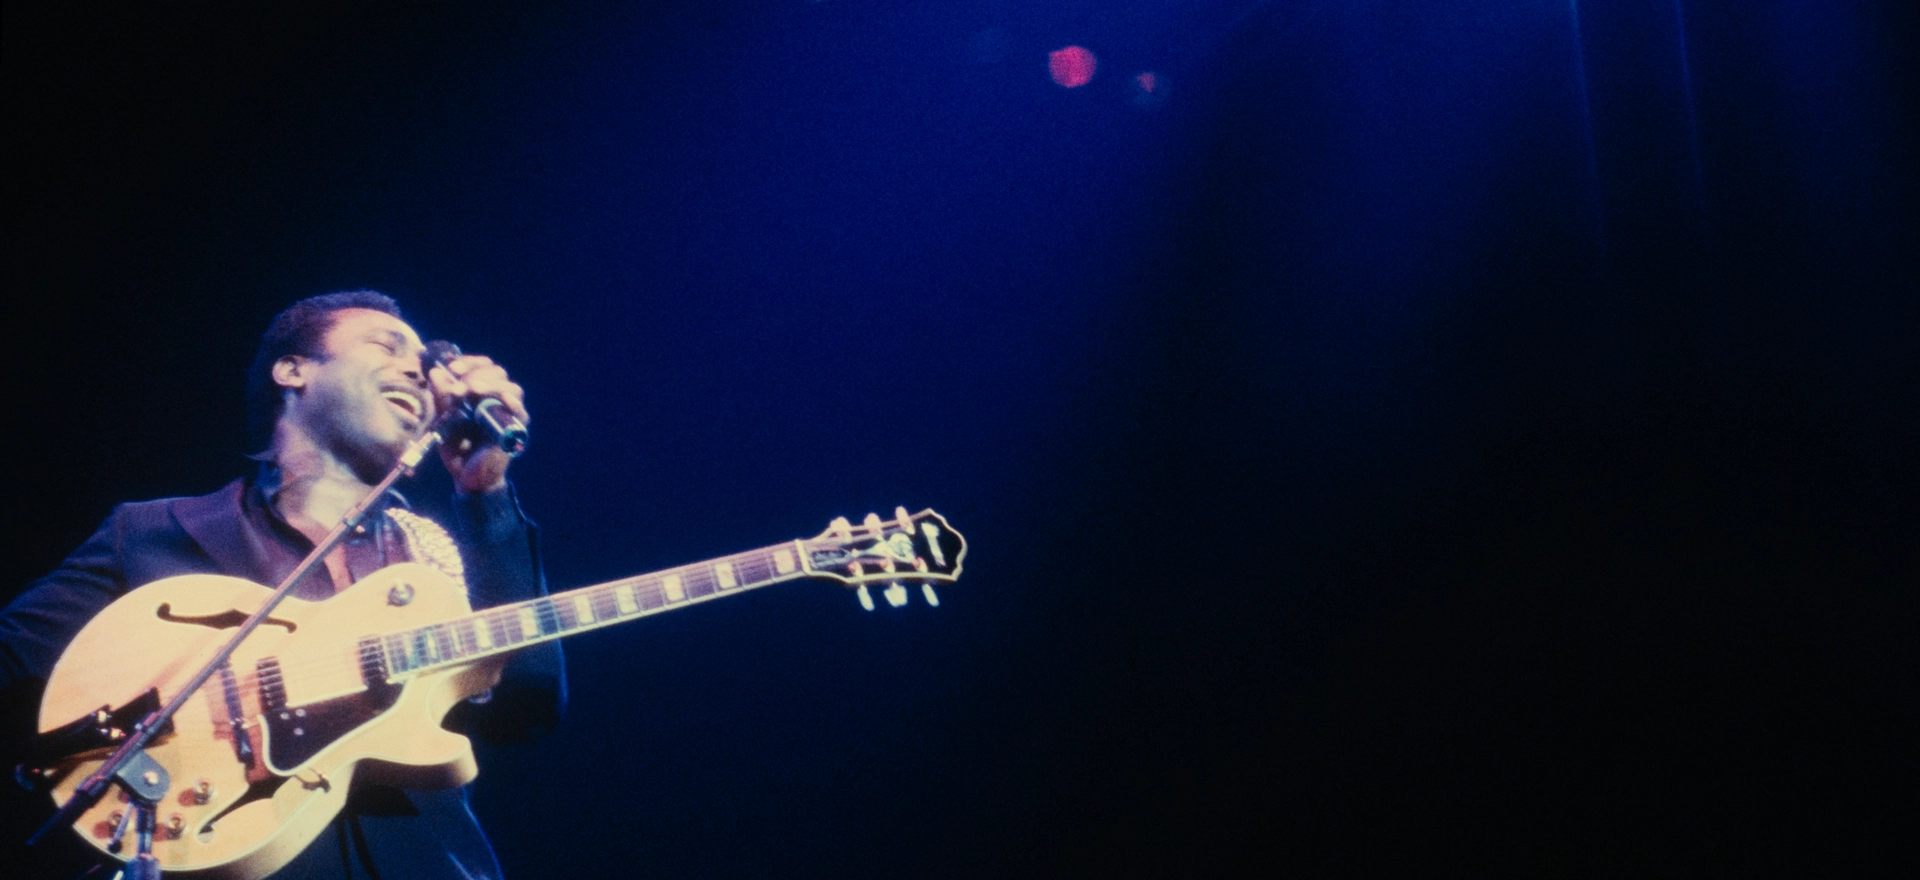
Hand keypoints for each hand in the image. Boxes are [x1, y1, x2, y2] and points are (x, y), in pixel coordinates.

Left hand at [427, 353, 527, 493]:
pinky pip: (520, 411)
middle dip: (476, 372)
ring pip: (511, 388)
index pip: (483, 367)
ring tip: (471, 389)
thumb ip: (442, 398)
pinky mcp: (516, 430)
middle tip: (458, 382)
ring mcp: (509, 414)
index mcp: (481, 393)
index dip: (470, 362)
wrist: (467, 477)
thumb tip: (436, 372)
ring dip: (491, 384)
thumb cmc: (457, 448)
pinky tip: (500, 398)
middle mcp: (498, 400)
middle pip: (498, 372)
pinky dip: (511, 402)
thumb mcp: (444, 420)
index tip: (452, 368)